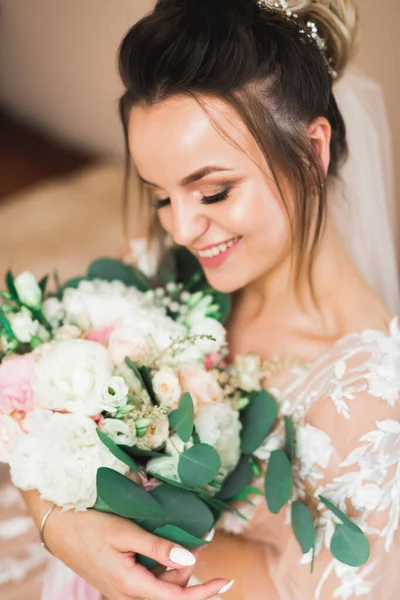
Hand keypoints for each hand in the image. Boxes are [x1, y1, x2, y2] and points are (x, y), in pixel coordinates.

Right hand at [44, 504, 230, 599]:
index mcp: (131, 586)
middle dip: (187, 568)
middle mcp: (127, 595)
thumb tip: (188, 556)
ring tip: (180, 537)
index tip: (226, 581)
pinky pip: (148, 581)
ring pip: (160, 586)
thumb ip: (157, 547)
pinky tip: (164, 545)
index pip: (176, 598)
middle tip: (194, 537)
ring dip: (175, 566)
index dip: (204, 592)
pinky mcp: (119, 582)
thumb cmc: (90, 525)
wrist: (58, 527)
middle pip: (170, 591)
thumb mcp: (125, 532)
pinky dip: (162, 565)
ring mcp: (122, 590)